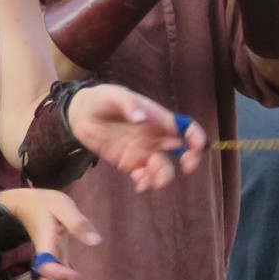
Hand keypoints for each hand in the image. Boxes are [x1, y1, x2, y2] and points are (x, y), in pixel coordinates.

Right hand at [0, 187, 102, 279]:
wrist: (26, 206)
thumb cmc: (44, 204)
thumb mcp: (62, 205)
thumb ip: (77, 223)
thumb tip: (96, 242)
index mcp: (46, 244)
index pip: (46, 267)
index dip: (60, 275)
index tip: (78, 276)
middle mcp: (46, 259)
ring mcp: (50, 263)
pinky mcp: (56, 263)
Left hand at [66, 83, 208, 193]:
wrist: (80, 115)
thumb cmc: (100, 99)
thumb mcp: (113, 95)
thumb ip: (128, 104)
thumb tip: (142, 118)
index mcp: (157, 118)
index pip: (184, 127)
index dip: (196, 136)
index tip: (198, 146)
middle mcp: (155, 137)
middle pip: (183, 150)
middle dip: (190, 160)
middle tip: (186, 168)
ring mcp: (144, 152)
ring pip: (164, 169)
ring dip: (163, 177)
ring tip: (148, 179)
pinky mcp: (131, 164)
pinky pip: (145, 178)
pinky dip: (146, 184)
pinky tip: (138, 184)